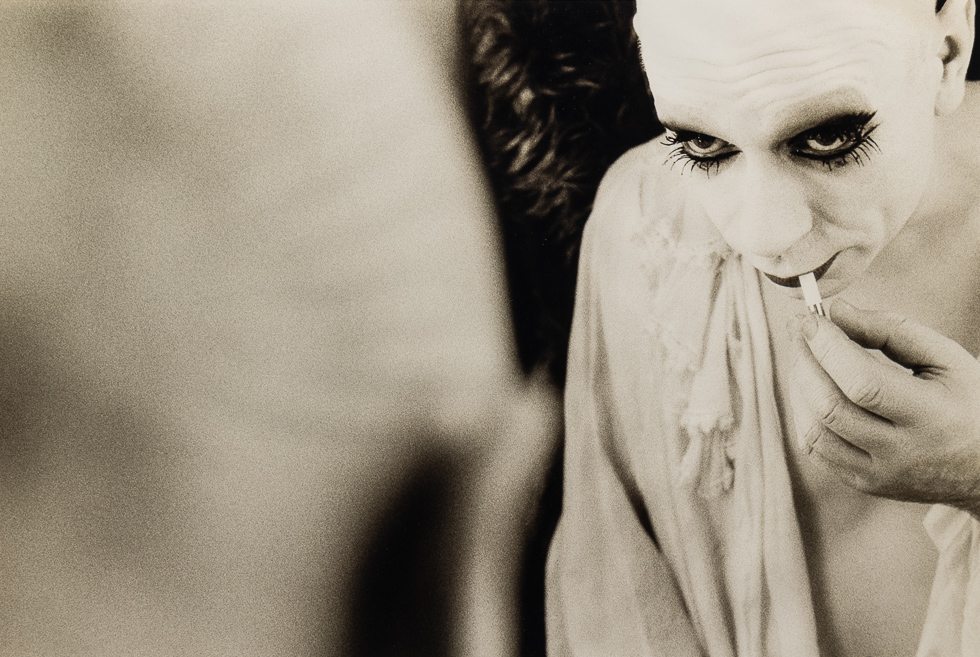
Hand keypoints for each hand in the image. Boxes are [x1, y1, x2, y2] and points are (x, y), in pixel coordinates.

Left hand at [790, 299, 979, 515]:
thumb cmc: (968, 403)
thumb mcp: (946, 358)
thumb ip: (890, 330)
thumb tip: (837, 311)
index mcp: (932, 416)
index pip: (863, 382)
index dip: (828, 347)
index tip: (810, 319)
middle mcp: (902, 451)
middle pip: (831, 406)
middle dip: (804, 361)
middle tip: (799, 331)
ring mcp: (879, 473)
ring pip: (815, 431)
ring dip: (798, 387)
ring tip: (803, 356)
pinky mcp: (863, 483)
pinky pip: (816, 450)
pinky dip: (804, 414)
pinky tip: (810, 388)